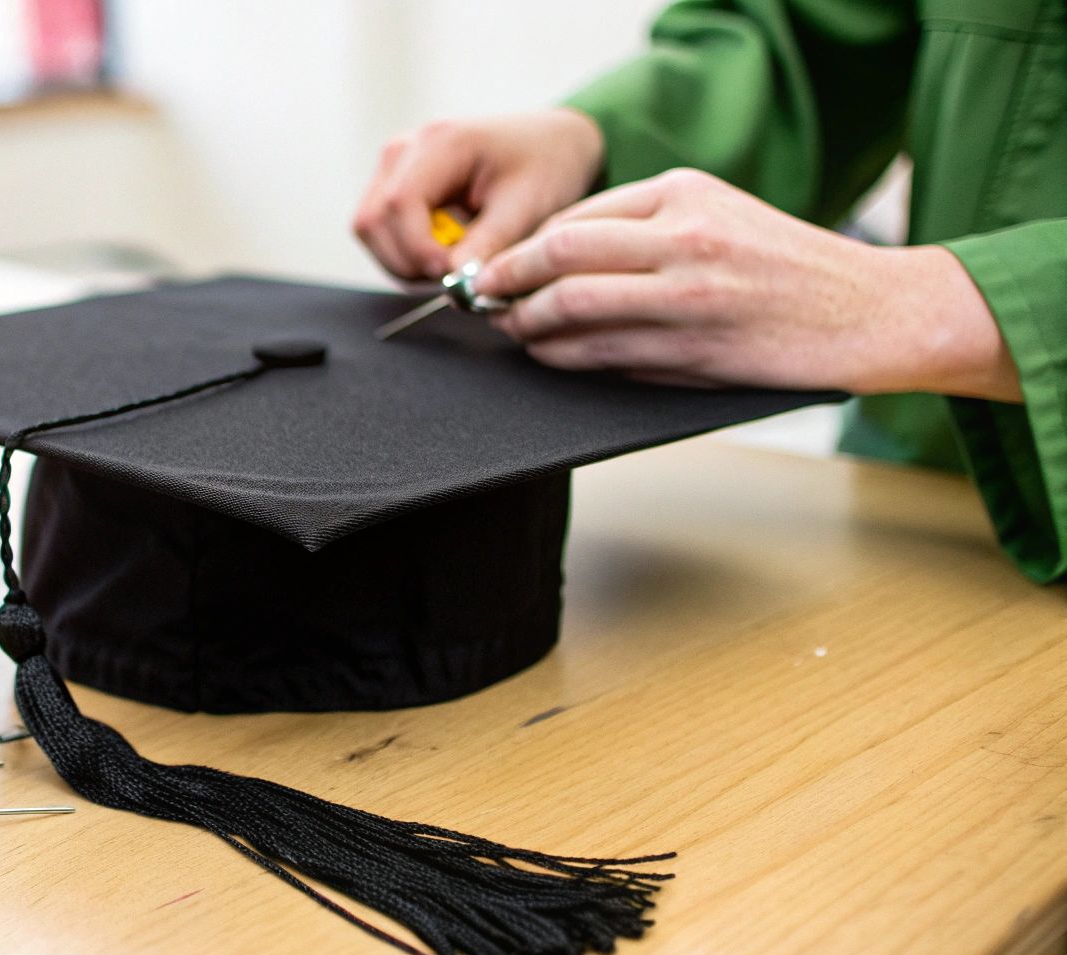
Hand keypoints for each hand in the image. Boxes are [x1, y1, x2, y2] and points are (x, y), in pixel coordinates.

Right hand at [352, 110, 604, 281]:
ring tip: (452, 265)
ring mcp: (392, 167)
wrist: (548, 144)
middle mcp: (403, 150)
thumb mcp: (527, 207)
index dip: (417, 249)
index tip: (450, 276)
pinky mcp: (392, 186)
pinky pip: (379, 231)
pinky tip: (443, 254)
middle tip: (455, 278)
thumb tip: (456, 285)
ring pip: (369, 230)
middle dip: (409, 262)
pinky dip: (406, 254)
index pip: (399, 203)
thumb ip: (489, 245)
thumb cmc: (544, 166)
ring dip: (405, 261)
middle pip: (373, 221)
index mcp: (440, 142)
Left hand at [474, 168, 1020, 401]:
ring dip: (528, 326)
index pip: (577, 217)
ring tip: (512, 332)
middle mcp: (684, 238)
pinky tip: (551, 357)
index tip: (499, 266)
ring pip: (573, 309)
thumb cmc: (791, 266)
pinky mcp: (696, 351)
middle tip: (484, 298)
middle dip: (507, 281)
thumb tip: (555, 253)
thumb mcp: (721, 213)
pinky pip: (606, 355)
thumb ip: (644, 226)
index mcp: (686, 194)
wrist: (872, 312)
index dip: (524, 247)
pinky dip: (565, 358)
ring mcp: (688, 297)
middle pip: (560, 255)